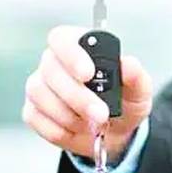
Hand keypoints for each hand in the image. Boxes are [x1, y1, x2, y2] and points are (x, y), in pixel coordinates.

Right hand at [23, 25, 153, 161]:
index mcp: (78, 46)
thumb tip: (128, 64)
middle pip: (50, 70)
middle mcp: (53, 62)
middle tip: (101, 114)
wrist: (114, 134)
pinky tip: (77, 130)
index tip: (88, 74)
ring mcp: (39, 86)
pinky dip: (60, 130)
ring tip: (93, 125)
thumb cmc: (124, 104)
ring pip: (40, 95)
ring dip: (69, 115)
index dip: (72, 55)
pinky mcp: (32, 111)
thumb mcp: (139, 92)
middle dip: (76, 96)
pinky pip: (37, 119)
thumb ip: (136, 77)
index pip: (62, 39)